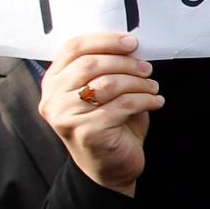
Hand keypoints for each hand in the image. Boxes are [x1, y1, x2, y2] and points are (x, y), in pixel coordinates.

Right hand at [40, 33, 161, 196]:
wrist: (110, 168)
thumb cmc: (109, 126)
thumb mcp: (102, 93)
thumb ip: (105, 69)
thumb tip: (129, 45)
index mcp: (53, 82)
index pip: (73, 48)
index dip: (105, 40)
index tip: (131, 42)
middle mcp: (53, 98)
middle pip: (91, 64)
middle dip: (126, 63)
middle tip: (147, 69)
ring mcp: (66, 116)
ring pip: (109, 84)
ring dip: (138, 82)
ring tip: (153, 87)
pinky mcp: (86, 131)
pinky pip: (123, 105)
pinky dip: (145, 100)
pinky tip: (156, 102)